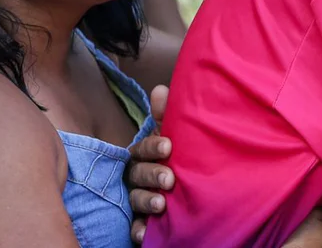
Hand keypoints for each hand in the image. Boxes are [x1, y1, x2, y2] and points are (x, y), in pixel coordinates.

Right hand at [128, 85, 173, 243]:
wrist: (186, 186)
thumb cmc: (176, 156)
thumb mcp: (174, 134)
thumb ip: (167, 114)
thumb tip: (160, 89)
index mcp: (143, 153)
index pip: (143, 148)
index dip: (153, 146)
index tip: (168, 146)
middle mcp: (136, 175)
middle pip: (138, 174)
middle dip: (152, 175)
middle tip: (169, 179)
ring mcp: (136, 196)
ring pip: (135, 198)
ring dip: (146, 201)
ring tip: (160, 205)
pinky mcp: (140, 218)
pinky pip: (134, 225)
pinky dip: (138, 229)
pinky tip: (145, 233)